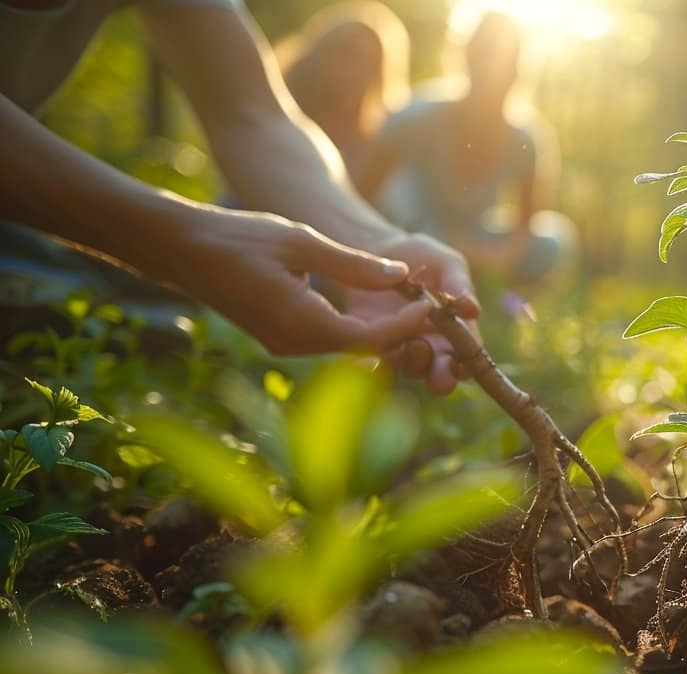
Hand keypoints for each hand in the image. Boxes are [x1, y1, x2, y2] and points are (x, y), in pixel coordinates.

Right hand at [155, 207, 434, 355]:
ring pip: (347, 348)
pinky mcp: (279, 338)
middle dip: (400, 334)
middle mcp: (295, 345)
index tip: (432, 305)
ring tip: (412, 306)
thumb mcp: (304, 242)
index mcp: (302, 324)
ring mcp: (285, 345)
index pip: (371, 341)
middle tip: (433, 309)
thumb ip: (354, 264)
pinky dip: (356, 327)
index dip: (407, 326)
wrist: (181, 249)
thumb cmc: (239, 237)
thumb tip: (402, 275)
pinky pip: (328, 340)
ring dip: (380, 332)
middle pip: (363, 351)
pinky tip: (376, 308)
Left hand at [347, 232, 481, 393]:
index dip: (467, 366)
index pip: (467, 356)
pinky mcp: (372, 343)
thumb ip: (458, 284)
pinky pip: (376, 360)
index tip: (461, 365)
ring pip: (410, 369)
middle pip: (440, 373)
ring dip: (414, 365)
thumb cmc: (423, 256)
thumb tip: (473, 309)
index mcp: (456, 330)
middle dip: (441, 379)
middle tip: (439, 376)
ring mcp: (401, 347)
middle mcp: (431, 345)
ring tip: (414, 345)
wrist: (379, 250)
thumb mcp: (446, 263)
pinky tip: (374, 359)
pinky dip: (376, 363)